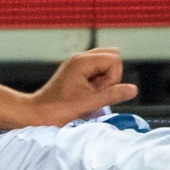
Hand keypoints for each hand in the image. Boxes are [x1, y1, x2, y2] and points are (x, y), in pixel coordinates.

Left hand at [23, 48, 138, 124]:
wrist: (36, 113)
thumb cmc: (57, 110)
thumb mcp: (88, 104)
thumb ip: (112, 95)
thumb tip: (133, 89)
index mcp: (82, 62)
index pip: (115, 60)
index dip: (113, 78)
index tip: (98, 92)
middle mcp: (80, 58)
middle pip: (112, 56)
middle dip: (111, 76)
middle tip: (96, 92)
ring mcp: (77, 63)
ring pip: (105, 64)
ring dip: (104, 80)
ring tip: (90, 94)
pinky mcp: (76, 71)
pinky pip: (96, 70)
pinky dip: (97, 82)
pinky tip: (86, 94)